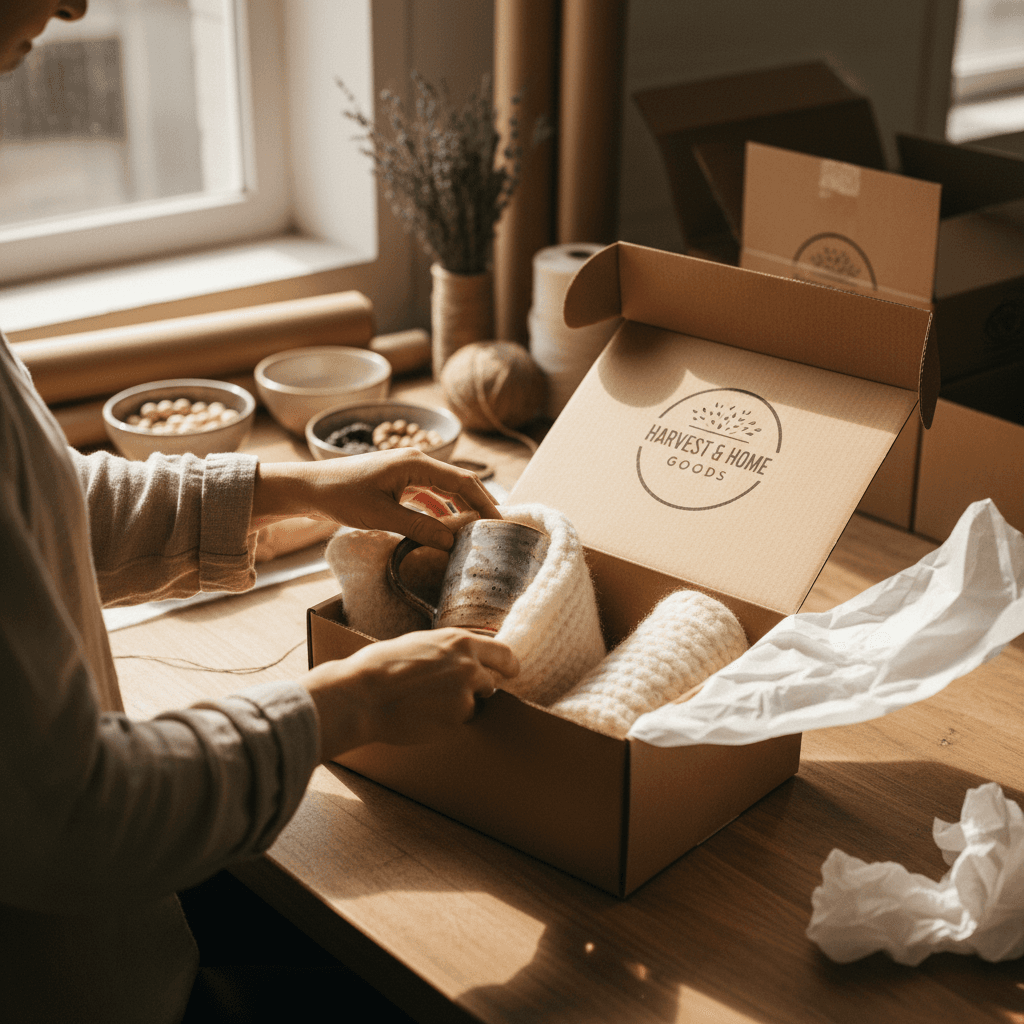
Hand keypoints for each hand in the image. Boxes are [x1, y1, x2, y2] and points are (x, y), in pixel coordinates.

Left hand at [250, 448, 501, 549]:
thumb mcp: (383, 516)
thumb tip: (453, 543)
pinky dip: (440, 511)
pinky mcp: (397, 483)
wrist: (308, 488)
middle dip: (478, 505)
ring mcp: (406, 472)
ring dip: (460, 509)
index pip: (463, 481)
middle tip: (497, 529)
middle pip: (458, 483)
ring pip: (444, 490)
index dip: (485, 502)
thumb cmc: (340, 496)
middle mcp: (415, 463)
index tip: (501, 523)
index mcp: (416, 463)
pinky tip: (447, 529)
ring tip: (476, 532)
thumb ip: (421, 528)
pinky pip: (428, 495)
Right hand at [301, 629, 519, 758]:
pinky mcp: (454, 722)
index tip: (511, 672)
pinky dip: (442, 723)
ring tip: (423, 704)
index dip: (508, 665)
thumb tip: (462, 657)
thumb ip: (448, 651)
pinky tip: (419, 716)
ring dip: (456, 708)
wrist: (362, 695)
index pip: (503, 653)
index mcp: (460, 642)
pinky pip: (455, 723)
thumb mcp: (421, 643)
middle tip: (456, 696)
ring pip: (471, 706)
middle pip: (491, 683)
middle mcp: (469, 667)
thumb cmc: (381, 666)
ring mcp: (464, 696)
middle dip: (479, 690)